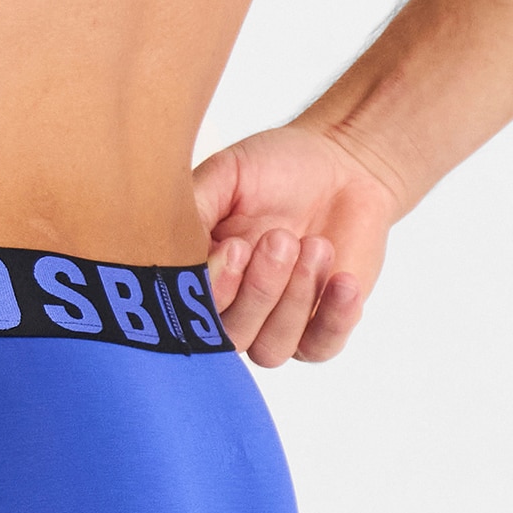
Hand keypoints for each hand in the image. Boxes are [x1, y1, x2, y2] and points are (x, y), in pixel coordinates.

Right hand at [192, 122, 401, 364]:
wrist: (340, 164)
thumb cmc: (278, 167)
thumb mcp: (228, 174)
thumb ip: (196, 206)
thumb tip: (170, 243)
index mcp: (201, 270)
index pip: (191, 306)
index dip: (214, 287)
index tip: (236, 246)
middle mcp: (233, 304)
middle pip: (232, 335)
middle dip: (259, 289)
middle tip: (281, 238)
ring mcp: (277, 322)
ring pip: (271, 347)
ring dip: (295, 299)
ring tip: (316, 245)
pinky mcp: (322, 327)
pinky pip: (321, 348)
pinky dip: (333, 319)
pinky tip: (342, 281)